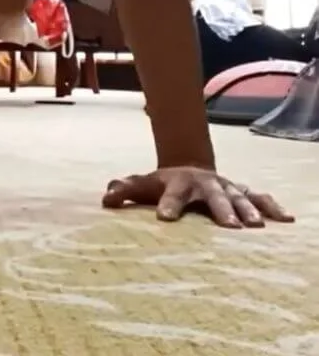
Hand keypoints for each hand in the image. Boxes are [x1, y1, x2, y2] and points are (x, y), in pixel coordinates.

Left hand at [102, 167, 293, 228]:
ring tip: (256, 227)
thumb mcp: (144, 184)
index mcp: (178, 183)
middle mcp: (204, 184)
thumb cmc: (164, 183)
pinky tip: (286, 218)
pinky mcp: (241, 192)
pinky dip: (272, 206)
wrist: (189, 165)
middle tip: (229, 227)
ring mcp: (225, 187)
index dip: (167, 205)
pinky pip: (259, 198)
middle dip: (221, 209)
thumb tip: (106, 196)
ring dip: (248, 211)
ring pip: (239, 197)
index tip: (164, 219)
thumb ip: (126, 190)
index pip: (171, 194)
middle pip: (213, 196)